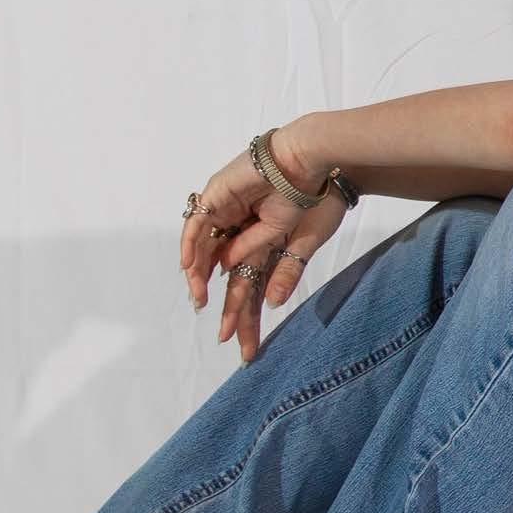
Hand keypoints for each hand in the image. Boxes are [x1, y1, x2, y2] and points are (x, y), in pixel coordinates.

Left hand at [180, 125, 340, 361]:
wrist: (317, 160)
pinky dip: (193, 245)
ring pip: (209, 256)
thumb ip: (286, 272)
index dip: (247, 320)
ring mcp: (231, 216)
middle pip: (231, 280)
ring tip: (202, 305)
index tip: (247, 351)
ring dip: (203, 281)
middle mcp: (244, 235)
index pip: (251, 291)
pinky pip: (199, 224)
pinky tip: (191, 269)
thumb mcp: (304, 244)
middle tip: (226, 338)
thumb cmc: (320, 199)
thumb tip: (271, 303)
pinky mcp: (219, 197)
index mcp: (266, 248)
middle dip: (229, 311)